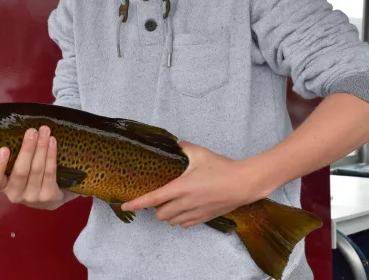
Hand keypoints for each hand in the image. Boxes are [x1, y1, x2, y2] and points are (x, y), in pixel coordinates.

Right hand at [0, 125, 72, 209]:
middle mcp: (15, 194)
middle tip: (32, 131)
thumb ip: (14, 159)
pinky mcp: (47, 196)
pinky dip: (51, 155)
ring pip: (37, 169)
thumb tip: (22, 132)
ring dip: (41, 148)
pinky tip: (52, 142)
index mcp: (3, 187)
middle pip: (21, 171)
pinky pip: (50, 172)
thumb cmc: (28, 180)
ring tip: (44, 131)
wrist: (49, 200)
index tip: (4, 149)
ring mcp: (32, 197)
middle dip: (27, 149)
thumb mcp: (16, 174)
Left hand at [121, 141, 264, 227]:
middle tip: (160, 197)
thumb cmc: (222, 167)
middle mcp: (185, 203)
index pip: (152, 199)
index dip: (136, 203)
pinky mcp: (204, 218)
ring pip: (171, 221)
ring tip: (173, 203)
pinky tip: (185, 210)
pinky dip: (180, 219)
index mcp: (180, 188)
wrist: (243, 184)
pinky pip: (185, 224)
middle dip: (156, 207)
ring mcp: (194, 213)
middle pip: (160, 214)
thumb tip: (176, 144)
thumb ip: (184, 148)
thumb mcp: (200, 153)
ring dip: (168, 214)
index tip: (125, 206)